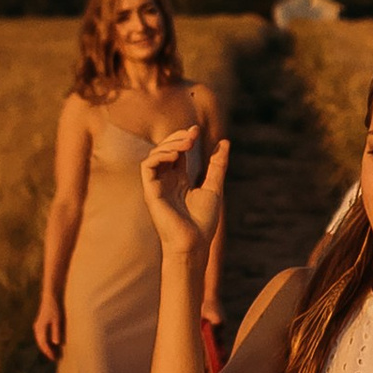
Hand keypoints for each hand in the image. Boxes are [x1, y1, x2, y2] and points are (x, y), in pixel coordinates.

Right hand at [33, 289, 65, 358]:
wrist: (51, 297)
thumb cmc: (55, 308)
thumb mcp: (57, 320)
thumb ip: (56, 332)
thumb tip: (56, 344)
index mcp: (41, 329)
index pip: (44, 344)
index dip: (49, 352)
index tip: (54, 358)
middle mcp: (38, 329)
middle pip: (41, 343)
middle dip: (48, 351)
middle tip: (55, 358)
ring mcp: (38, 326)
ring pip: (41, 340)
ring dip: (47, 347)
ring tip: (54, 353)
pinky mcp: (40, 323)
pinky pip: (42, 336)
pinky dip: (46, 341)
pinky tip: (52, 344)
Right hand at [141, 128, 227, 260]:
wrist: (195, 243)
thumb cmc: (203, 222)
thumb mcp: (214, 187)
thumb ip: (217, 165)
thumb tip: (225, 142)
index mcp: (179, 180)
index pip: (177, 152)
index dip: (184, 137)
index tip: (197, 130)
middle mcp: (166, 181)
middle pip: (165, 150)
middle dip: (176, 138)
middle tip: (192, 135)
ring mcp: (157, 186)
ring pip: (154, 155)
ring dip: (169, 144)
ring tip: (187, 143)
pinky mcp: (150, 192)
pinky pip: (147, 167)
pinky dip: (160, 156)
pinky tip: (176, 154)